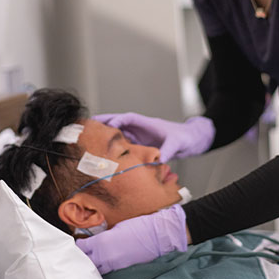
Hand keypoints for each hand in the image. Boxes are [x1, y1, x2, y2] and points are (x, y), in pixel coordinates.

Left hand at [76, 205, 187, 273]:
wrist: (158, 236)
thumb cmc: (139, 227)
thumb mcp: (116, 228)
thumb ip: (103, 237)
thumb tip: (95, 242)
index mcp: (101, 242)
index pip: (81, 248)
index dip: (78, 247)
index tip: (77, 245)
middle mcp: (104, 256)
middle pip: (85, 261)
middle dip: (82, 258)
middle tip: (81, 256)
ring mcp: (114, 265)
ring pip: (96, 270)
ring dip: (93, 266)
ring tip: (92, 263)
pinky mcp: (122, 270)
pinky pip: (108, 272)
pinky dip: (104, 270)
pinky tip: (105, 266)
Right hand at [93, 112, 214, 161]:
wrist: (191, 140)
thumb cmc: (185, 138)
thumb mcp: (177, 143)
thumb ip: (168, 150)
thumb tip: (160, 159)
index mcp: (147, 124)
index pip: (128, 119)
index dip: (116, 121)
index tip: (106, 127)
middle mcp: (140, 128)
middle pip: (118, 123)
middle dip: (103, 123)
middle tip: (87, 125)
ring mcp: (139, 136)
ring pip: (118, 133)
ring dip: (105, 135)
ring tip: (90, 139)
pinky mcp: (139, 144)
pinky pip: (123, 144)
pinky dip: (113, 146)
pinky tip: (104, 153)